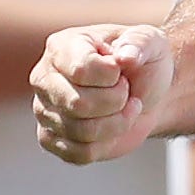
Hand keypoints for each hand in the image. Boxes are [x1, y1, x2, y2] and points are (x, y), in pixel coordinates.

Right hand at [30, 23, 170, 162]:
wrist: (145, 92)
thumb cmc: (142, 62)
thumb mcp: (151, 41)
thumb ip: (140, 42)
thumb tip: (125, 57)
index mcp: (62, 46)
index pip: (82, 70)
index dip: (113, 76)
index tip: (123, 70)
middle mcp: (44, 77)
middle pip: (78, 104)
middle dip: (116, 101)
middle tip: (126, 90)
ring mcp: (43, 110)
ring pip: (81, 132)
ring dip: (117, 123)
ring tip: (123, 107)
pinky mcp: (50, 139)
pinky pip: (79, 153)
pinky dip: (106, 144)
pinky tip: (112, 126)